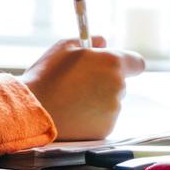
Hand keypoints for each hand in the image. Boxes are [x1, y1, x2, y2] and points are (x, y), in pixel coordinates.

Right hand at [17, 36, 145, 142]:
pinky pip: (103, 120)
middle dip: (105, 82)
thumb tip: (103, 42)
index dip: (127, 64)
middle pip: (120, 83)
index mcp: (112, 63)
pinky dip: (92, 118)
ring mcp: (114, 110)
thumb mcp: (64, 47)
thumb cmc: (47, 75)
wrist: (32, 110)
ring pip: (111, 102)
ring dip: (98, 100)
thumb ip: (89, 41)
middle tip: (79, 84)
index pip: (137, 63)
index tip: (114, 66)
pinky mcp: (106, 129)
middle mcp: (119, 86)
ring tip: (71, 100)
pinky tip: (73, 114)